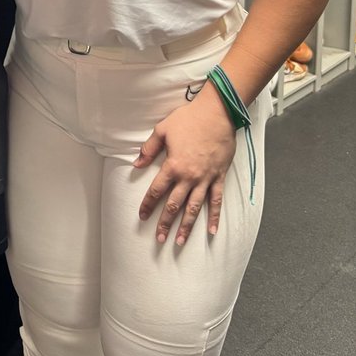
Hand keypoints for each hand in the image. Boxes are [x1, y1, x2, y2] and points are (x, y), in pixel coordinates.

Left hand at [133, 88, 235, 246]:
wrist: (217, 113)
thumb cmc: (188, 119)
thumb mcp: (162, 129)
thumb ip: (148, 149)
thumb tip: (136, 164)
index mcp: (173, 165)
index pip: (157, 190)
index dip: (148, 204)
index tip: (142, 216)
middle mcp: (189, 176)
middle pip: (174, 204)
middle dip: (166, 223)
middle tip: (159, 239)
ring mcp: (205, 179)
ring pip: (194, 208)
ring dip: (187, 226)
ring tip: (180, 241)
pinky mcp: (219, 177)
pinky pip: (217, 201)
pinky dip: (214, 217)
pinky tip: (211, 231)